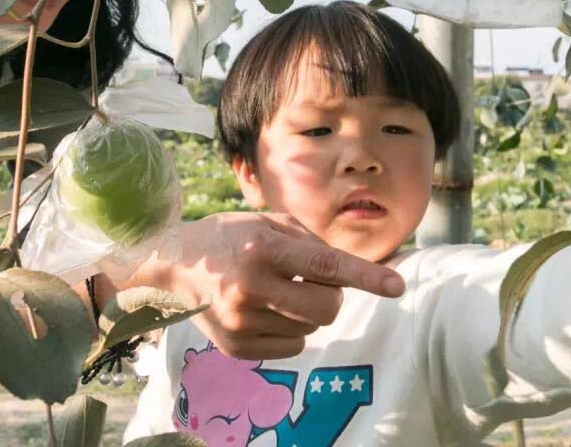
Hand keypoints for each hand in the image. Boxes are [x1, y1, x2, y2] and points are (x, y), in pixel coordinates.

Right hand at [128, 212, 405, 359]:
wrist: (173, 266)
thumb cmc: (232, 237)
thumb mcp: (269, 222)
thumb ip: (312, 243)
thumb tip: (350, 272)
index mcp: (263, 247)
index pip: (326, 265)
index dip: (365, 277)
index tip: (397, 287)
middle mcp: (251, 286)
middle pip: (327, 307)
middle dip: (331, 296)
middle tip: (311, 281)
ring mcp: (241, 321)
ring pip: (312, 328)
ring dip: (306, 311)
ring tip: (276, 291)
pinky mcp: (236, 347)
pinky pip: (293, 346)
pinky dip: (289, 330)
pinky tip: (264, 311)